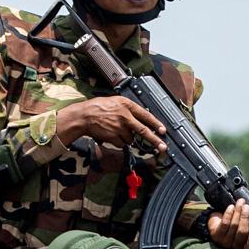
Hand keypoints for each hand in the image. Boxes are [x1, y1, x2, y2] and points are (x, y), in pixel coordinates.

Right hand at [49, 94, 165, 159]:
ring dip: (127, 138)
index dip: (155, 123)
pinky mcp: (114, 137)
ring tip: (116, 130)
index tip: (163, 130)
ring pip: (131, 139)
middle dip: (155, 140)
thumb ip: (128, 109)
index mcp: (127, 105)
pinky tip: (112, 134)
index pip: (146, 115)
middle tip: (163, 147)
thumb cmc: (98, 107)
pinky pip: (122, 144)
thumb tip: (140, 118)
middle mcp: (125, 116)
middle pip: (143, 131)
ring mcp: (119, 127)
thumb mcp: (116, 102)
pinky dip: (119, 142)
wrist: (84, 116)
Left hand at [207, 197, 248, 248]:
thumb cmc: (240, 223)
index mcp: (246, 247)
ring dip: (238, 212)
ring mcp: (225, 242)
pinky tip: (231, 207)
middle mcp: (236, 247)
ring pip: (233, 227)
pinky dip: (228, 214)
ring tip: (240, 203)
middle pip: (241, 234)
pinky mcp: (216, 235)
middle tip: (247, 207)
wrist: (219, 221)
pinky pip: (224, 224)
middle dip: (245, 218)